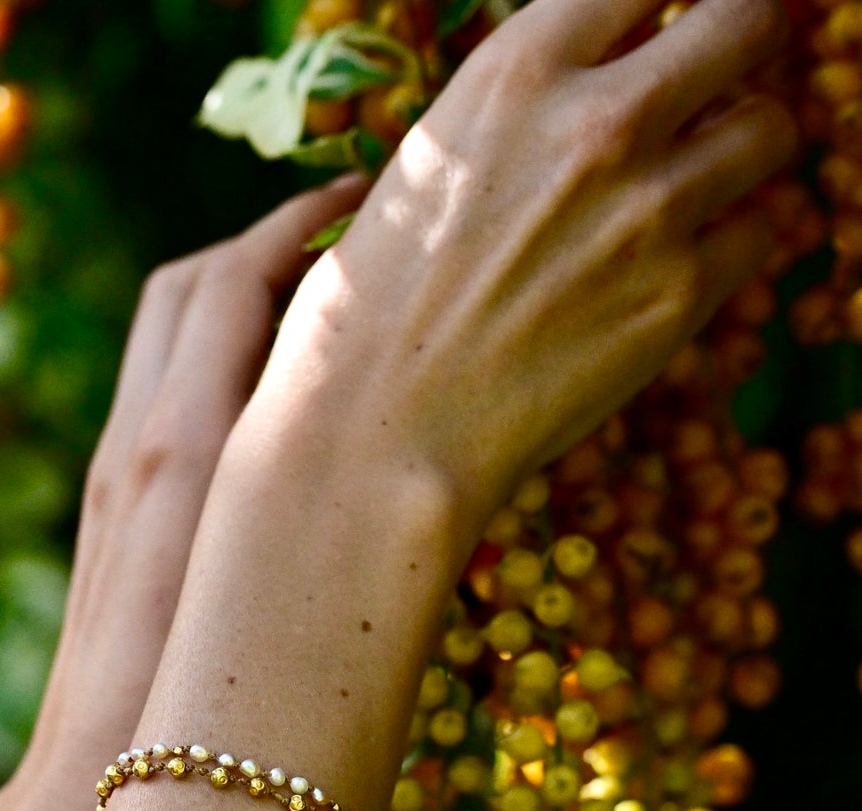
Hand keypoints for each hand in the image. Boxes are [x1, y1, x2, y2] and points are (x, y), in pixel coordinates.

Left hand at [3, 176, 368, 810]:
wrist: (87, 789)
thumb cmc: (193, 715)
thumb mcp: (270, 595)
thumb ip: (319, 496)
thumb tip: (382, 417)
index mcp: (181, 448)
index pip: (235, 280)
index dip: (302, 226)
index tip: (372, 201)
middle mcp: (137, 443)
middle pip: (188, 285)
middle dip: (265, 243)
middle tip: (349, 243)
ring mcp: (114, 474)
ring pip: (167, 335)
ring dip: (234, 297)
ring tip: (318, 308)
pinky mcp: (106, 512)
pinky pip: (160, 394)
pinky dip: (213, 361)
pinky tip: (273, 402)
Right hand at [248, 0, 794, 554]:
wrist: (375, 438)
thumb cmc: (368, 316)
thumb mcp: (424, 172)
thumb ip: (518, 114)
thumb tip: (592, 86)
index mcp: (515, 74)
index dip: (666, 5)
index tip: (668, 26)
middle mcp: (597, 124)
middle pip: (748, 21)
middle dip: (746, 43)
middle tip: (731, 74)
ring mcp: (650, 211)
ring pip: (773, 129)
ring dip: (743, 148)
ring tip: (696, 186)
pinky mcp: (680, 297)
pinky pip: (760, 234)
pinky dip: (730, 245)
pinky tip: (673, 269)